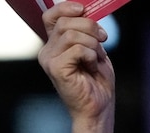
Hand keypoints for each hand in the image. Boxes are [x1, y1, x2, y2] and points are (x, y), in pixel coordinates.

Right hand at [39, 2, 113, 122]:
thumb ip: (85, 30)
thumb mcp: (93, 46)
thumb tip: (88, 11)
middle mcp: (47, 51)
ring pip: (72, 34)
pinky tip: (91, 66)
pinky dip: (91, 55)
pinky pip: (78, 49)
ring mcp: (49, 61)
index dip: (66, 7)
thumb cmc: (96, 79)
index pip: (51, 15)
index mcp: (54, 44)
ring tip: (95, 57)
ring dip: (92, 43)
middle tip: (102, 38)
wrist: (97, 106)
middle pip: (66, 21)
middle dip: (90, 26)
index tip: (83, 9)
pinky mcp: (56, 69)